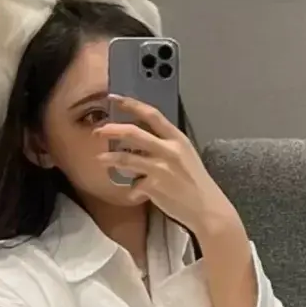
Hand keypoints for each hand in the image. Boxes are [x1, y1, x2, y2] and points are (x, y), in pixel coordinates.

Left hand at [97, 95, 238, 239]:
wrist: (206, 208)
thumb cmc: (195, 183)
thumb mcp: (185, 156)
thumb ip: (165, 145)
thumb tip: (141, 142)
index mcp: (177, 139)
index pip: (151, 114)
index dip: (130, 104)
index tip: (113, 98)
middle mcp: (169, 150)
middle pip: (133, 133)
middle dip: (112, 130)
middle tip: (99, 131)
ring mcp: (161, 168)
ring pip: (127, 159)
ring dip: (110, 158)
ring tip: (100, 160)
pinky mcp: (155, 187)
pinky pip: (134, 185)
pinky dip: (132, 190)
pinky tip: (133, 193)